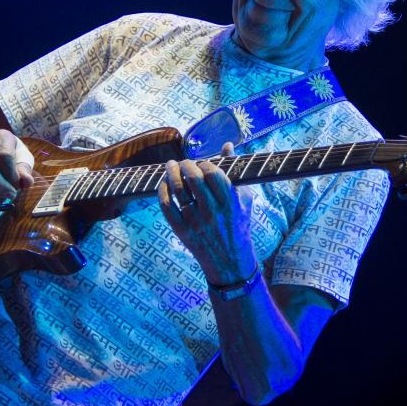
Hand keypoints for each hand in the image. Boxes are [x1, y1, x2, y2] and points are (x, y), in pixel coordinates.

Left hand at [157, 143, 258, 286]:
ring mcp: (195, 223)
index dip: (205, 163)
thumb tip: (227, 145)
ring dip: (171, 173)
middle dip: (186, 164)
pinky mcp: (182, 231)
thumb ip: (234, 171)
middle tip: (184, 162)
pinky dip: (163, 191)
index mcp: (230, 204)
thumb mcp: (244, 199)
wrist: (229, 261)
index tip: (202, 162)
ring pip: (178, 191)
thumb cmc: (238, 224)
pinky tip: (164, 183)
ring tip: (170, 165)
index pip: (213, 174)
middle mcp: (212, 213)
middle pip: (193, 179)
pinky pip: (166, 206)